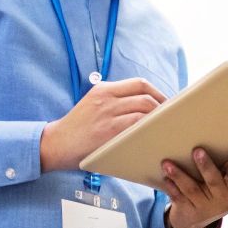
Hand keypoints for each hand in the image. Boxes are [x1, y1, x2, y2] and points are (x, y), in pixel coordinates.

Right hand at [39, 77, 166, 171]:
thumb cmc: (79, 129)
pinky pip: (137, 124)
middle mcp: (106, 97)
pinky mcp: (109, 130)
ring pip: (144, 108)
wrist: (56, 144)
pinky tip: (155, 134)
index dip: (158, 92)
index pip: (139, 83)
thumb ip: (115, 102)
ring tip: (166, 126)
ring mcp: (107, 113)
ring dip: (159, 117)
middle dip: (163, 106)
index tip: (167, 104)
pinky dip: (149, 128)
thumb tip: (147, 106)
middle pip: (145, 94)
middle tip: (171, 117)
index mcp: (103, 89)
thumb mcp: (93, 105)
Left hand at [162, 137, 227, 227]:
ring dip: (179, 175)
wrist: (200, 220)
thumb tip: (223, 132)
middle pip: (213, 180)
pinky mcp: (190, 211)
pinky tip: (165, 179)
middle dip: (205, 166)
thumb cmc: (217, 190)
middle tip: (197, 150)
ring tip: (168, 164)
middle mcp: (224, 199)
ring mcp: (206, 207)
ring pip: (192, 189)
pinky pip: (179, 198)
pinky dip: (172, 188)